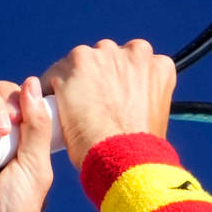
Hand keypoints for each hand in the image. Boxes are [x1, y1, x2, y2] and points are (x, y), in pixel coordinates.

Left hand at [41, 38, 175, 165]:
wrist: (124, 158)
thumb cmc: (139, 149)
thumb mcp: (155, 118)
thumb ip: (142, 99)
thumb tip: (128, 104)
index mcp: (159, 66)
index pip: (135, 64)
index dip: (121, 82)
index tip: (113, 98)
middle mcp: (134, 53)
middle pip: (107, 57)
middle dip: (98, 76)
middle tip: (91, 104)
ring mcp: (105, 55)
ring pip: (80, 61)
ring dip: (75, 79)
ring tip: (71, 109)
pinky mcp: (77, 63)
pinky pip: (56, 72)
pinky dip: (52, 88)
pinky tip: (54, 107)